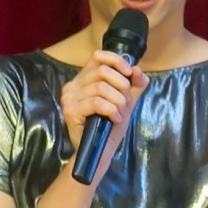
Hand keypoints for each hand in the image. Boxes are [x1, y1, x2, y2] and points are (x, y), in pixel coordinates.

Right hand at [60, 51, 148, 180]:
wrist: (100, 151)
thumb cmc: (110, 125)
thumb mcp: (126, 101)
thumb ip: (134, 85)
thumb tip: (137, 69)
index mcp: (84, 79)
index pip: (98, 56)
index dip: (116, 61)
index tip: (129, 73)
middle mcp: (73, 85)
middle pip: (103, 71)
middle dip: (122, 87)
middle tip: (126, 103)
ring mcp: (69, 98)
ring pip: (101, 87)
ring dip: (118, 101)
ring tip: (120, 114)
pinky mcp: (70, 110)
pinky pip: (97, 102)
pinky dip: (111, 110)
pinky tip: (115, 119)